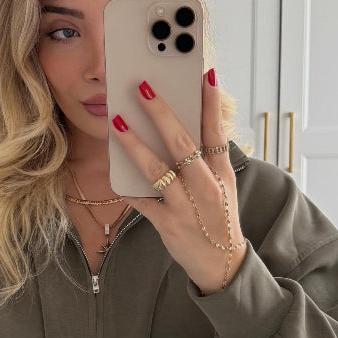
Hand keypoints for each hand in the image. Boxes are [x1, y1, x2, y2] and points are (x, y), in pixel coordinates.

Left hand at [110, 68, 247, 294]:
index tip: (203, 74)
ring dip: (135, 144)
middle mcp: (205, 186)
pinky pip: (142, 203)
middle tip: (143, 87)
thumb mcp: (222, 184)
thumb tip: (183, 123)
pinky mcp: (168, 225)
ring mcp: (186, 206)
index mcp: (220, 172)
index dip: (210, 103)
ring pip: (158, 169)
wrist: (221, 263)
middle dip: (160, 113)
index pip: (216, 131)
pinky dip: (128, 189)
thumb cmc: (218, 216)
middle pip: (182, 143)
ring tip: (118, 121)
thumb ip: (207, 156)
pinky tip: (114, 171)